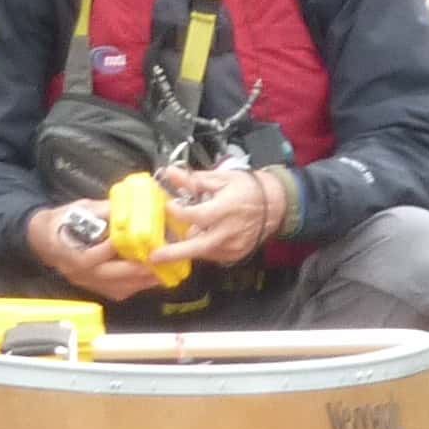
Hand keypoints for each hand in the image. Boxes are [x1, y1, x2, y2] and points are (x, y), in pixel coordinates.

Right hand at [26, 200, 162, 301]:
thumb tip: (127, 205)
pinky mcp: (94, 287)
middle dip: (135, 270)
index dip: (111, 250)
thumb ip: (102, 210)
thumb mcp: (79, 209)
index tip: (133, 240)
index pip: (90, 256)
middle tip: (158, 262)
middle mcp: (77, 272)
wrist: (44, 239)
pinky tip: (152, 277)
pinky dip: (136, 285)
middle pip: (108, 276)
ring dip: (141, 281)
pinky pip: (117, 291)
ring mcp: (86, 282)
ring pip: (116, 288)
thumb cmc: (62, 221)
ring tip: (164, 271)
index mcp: (68, 250)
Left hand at [153, 163, 283, 270]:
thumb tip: (170, 172)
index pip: (197, 216)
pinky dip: (201, 247)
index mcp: (226, 209)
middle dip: (174, 253)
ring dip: (187, 245)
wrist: (274, 205)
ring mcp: (233, 246)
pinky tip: (198, 237)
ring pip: (202, 251)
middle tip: (154, 256)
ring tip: (178, 237)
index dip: (180, 212)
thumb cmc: (247, 189)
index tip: (169, 206)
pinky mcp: (234, 255)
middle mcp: (229, 232)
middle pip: (198, 246)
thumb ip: (193, 180)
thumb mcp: (220, 179)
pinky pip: (211, 254)